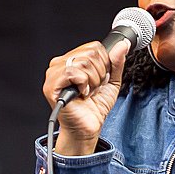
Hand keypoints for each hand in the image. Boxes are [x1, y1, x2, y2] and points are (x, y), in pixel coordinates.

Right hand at [42, 40, 129, 154]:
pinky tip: (81, 94)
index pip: (94, 47)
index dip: (104, 64)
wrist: (88, 128)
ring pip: (83, 62)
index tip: (100, 80)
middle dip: (99, 74)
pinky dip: (83, 84)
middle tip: (93, 88)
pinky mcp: (52, 86)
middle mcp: (60, 64)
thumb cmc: (95, 107)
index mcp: (71, 60)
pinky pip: (72, 72)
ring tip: (87, 92)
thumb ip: (116, 62)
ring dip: (92, 81)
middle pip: (90, 53)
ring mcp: (54, 74)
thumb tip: (122, 45)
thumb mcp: (111, 81)